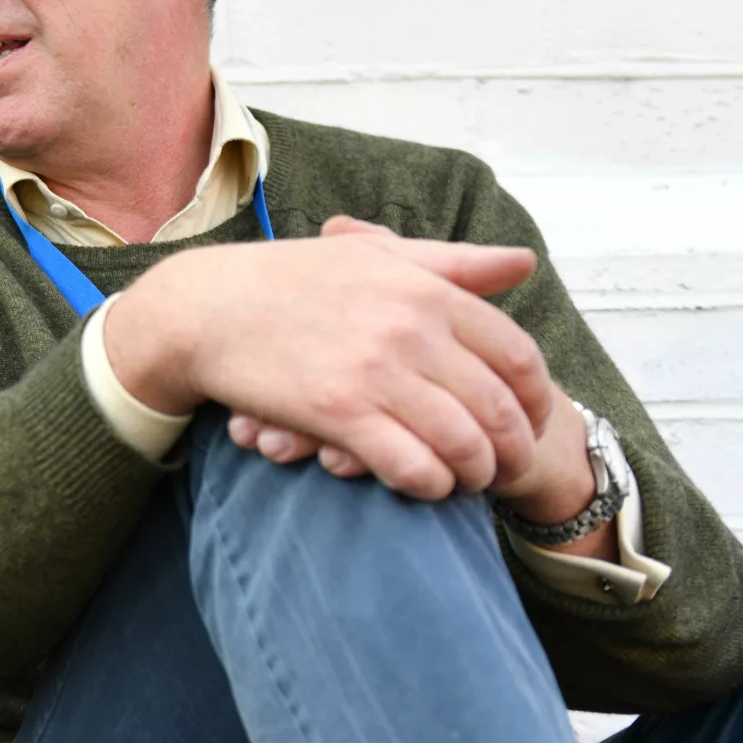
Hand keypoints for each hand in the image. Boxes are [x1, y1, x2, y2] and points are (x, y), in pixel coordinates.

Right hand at [108, 213, 556, 500]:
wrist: (205, 309)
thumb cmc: (288, 281)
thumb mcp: (375, 257)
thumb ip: (453, 263)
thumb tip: (524, 264)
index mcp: (425, 290)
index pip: (516, 355)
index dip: (536, 399)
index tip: (531, 423)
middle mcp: (409, 329)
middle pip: (498, 407)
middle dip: (513, 449)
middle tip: (504, 467)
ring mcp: (375, 372)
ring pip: (463, 444)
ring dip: (475, 475)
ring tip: (466, 482)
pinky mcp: (338, 413)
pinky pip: (411, 466)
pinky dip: (430, 485)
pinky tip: (424, 485)